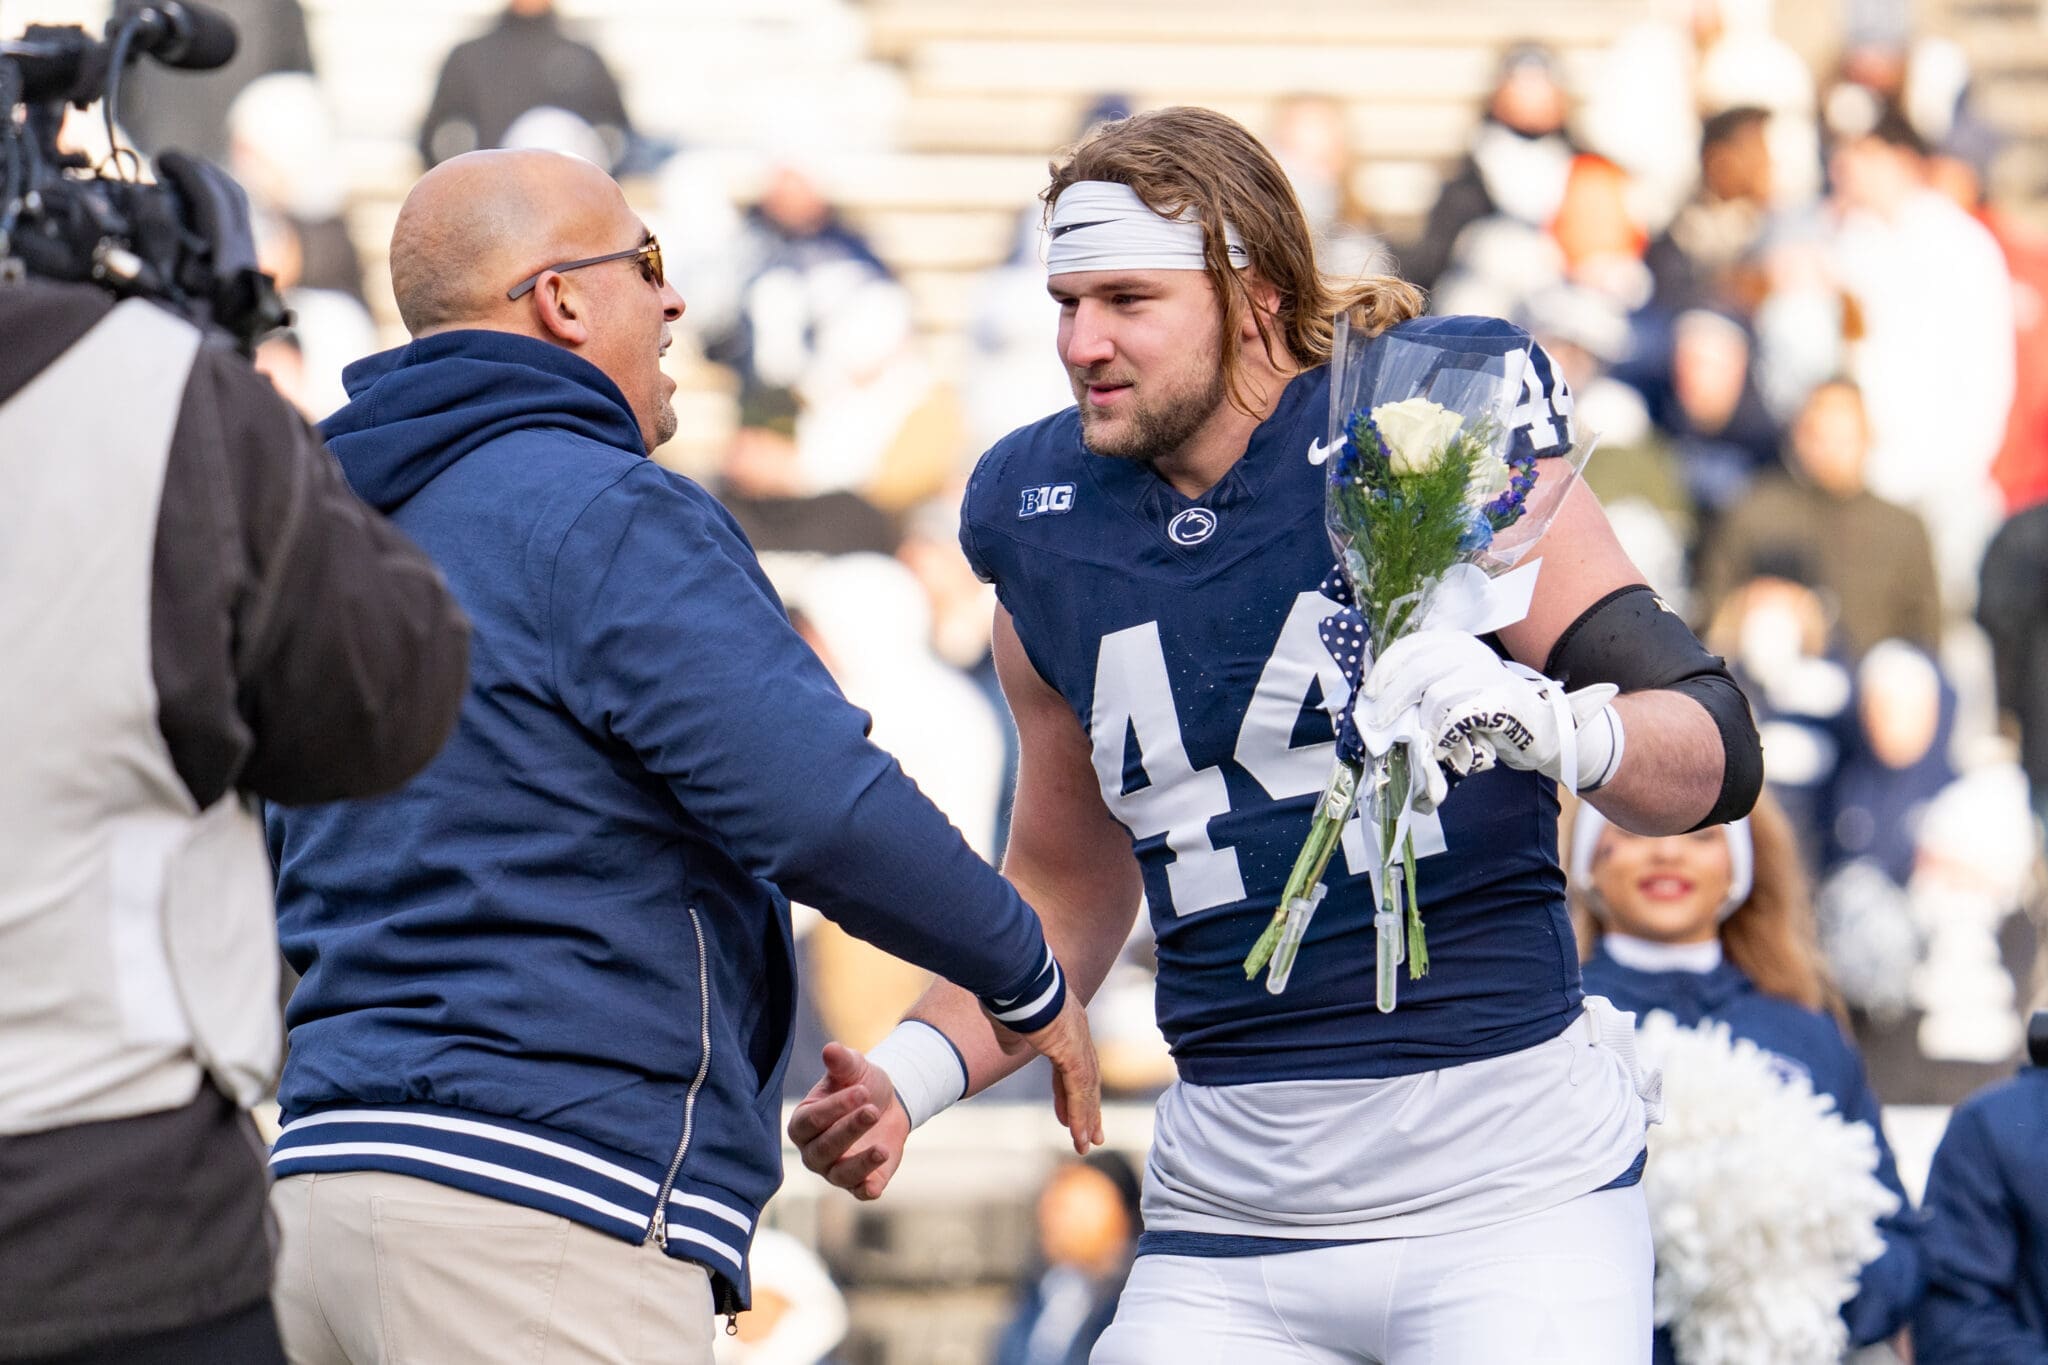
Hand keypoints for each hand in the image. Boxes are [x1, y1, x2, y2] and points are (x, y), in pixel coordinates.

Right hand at [788, 1042, 911, 1199]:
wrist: (886, 1104)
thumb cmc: (860, 1085)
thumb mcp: (853, 1069)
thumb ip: (841, 1061)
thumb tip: (831, 1049)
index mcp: (803, 1123)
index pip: (811, 1120)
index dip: (835, 1107)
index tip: (862, 1090)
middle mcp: (813, 1151)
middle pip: (824, 1148)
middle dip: (849, 1130)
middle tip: (873, 1110)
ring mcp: (835, 1170)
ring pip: (841, 1174)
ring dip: (861, 1163)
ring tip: (882, 1149)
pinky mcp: (860, 1183)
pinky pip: (859, 1192)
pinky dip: (866, 1190)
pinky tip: (875, 1186)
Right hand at [1006, 990, 1104, 1155]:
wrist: (1013, 973)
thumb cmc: (1005, 990)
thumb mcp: (1007, 1020)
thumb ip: (1013, 1037)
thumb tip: (1013, 1048)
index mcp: (1063, 1024)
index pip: (1070, 1064)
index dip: (1069, 1090)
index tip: (1068, 1112)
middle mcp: (1077, 1032)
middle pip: (1086, 1078)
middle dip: (1088, 1107)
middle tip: (1093, 1133)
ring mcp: (1077, 1041)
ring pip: (1086, 1088)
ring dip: (1086, 1118)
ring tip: (1087, 1144)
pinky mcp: (1072, 1051)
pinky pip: (1079, 1090)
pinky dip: (1080, 1114)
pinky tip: (1081, 1134)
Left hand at [1356, 629, 1619, 799]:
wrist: (1539, 729)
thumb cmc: (1484, 713)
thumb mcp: (1450, 689)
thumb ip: (1421, 686)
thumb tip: (1375, 698)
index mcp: (1454, 643)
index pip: (1409, 647)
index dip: (1385, 670)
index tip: (1369, 694)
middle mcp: (1470, 651)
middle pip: (1417, 670)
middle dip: (1391, 700)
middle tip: (1377, 724)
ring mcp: (1487, 673)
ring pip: (1435, 695)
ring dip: (1421, 724)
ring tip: (1421, 741)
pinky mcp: (1499, 699)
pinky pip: (1457, 716)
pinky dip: (1443, 736)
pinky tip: (1444, 747)